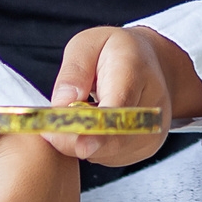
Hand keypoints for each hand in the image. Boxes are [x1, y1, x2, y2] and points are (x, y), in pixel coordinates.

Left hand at [46, 26, 201, 167]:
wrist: (151, 63)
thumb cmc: (115, 52)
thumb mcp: (87, 44)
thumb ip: (73, 72)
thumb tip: (61, 105)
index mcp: (135, 71)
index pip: (119, 108)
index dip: (99, 130)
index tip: (80, 146)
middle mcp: (151, 107)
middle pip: (112, 139)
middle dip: (75, 139)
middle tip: (49, 128)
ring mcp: (151, 131)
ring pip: (106, 152)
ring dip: (81, 141)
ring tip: (80, 113)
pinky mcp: (146, 148)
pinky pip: (109, 157)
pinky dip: (92, 146)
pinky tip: (92, 125)